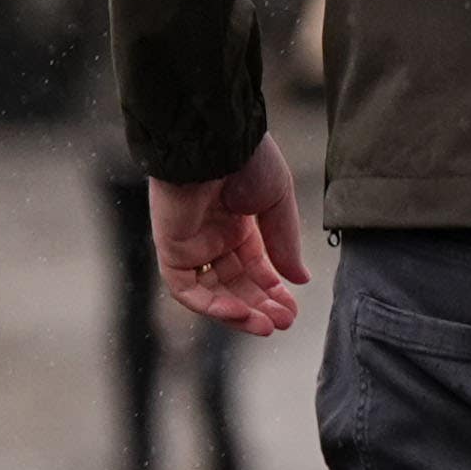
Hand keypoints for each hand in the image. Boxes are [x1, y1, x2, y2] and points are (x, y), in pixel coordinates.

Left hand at [149, 139, 309, 337]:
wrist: (214, 142)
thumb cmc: (248, 162)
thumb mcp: (278, 204)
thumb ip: (284, 244)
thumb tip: (300, 280)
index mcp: (238, 223)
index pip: (254, 267)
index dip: (272, 290)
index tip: (293, 309)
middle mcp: (212, 237)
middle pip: (234, 284)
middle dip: (259, 306)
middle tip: (283, 324)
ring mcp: (190, 244)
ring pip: (211, 291)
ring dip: (237, 312)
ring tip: (265, 326)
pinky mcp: (170, 248)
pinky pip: (186, 287)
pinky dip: (209, 305)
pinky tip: (238, 313)